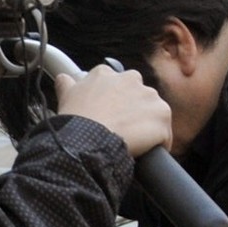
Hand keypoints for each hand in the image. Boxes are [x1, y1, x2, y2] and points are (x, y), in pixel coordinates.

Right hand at [54, 66, 171, 157]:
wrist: (89, 139)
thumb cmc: (76, 120)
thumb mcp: (65, 97)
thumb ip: (66, 84)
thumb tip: (63, 78)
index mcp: (107, 74)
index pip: (117, 85)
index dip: (114, 101)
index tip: (109, 114)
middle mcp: (131, 79)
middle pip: (138, 97)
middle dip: (133, 111)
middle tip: (120, 128)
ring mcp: (150, 96)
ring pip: (153, 114)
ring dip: (146, 126)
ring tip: (132, 142)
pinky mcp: (162, 115)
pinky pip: (164, 133)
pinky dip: (157, 143)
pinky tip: (144, 152)